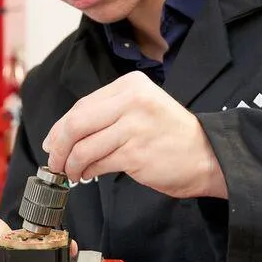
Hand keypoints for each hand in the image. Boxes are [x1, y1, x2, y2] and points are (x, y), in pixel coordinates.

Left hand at [43, 72, 227, 199]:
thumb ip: (106, 115)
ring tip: (72, 173)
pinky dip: (87, 171)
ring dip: (71, 164)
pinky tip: (87, 176)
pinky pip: (97, 163)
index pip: (82, 105)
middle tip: (54, 162)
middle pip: (77, 122)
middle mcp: (132, 100)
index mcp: (131, 85)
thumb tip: (61, 136)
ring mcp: (134, 126)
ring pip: (84, 146)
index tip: (52, 142)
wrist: (209, 156)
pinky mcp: (136, 153)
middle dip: (59, 145)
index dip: (61, 126)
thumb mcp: (141, 110)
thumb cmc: (171, 136)